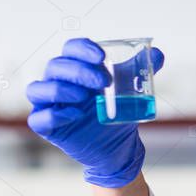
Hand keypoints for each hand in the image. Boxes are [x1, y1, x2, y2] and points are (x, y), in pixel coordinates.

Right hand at [26, 38, 164, 187]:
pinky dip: (54, 115)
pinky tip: (75, 115)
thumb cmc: (119, 111)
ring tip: (84, 96)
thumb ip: (142, 70)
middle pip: (55, 66)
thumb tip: (158, 54)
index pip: (70, 49)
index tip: (102, 56)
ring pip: (38, 89)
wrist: (118, 146)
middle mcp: (58, 82)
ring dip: (60, 88)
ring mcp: (49, 104)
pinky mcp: (47, 126)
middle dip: (79, 70)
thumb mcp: (132, 90)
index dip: (82, 49)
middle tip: (105, 81)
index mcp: (76, 68)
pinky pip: (38, 118)